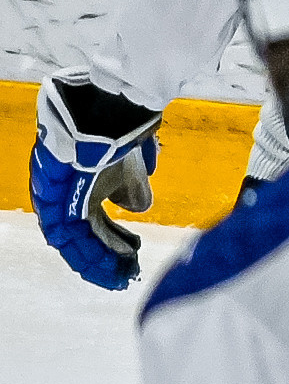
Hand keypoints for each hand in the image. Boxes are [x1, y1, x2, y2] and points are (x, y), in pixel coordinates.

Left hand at [31, 74, 161, 289]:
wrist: (105, 112)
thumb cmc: (118, 132)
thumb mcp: (131, 165)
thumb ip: (132, 187)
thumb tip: (136, 206)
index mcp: (73, 183)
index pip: (87, 222)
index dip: (110, 242)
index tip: (132, 253)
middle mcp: (59, 194)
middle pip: (79, 236)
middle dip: (106, 256)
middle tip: (129, 270)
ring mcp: (56, 199)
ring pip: (76, 241)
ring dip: (103, 259)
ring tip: (126, 271)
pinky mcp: (59, 203)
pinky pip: (76, 238)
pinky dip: (100, 251)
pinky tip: (124, 258)